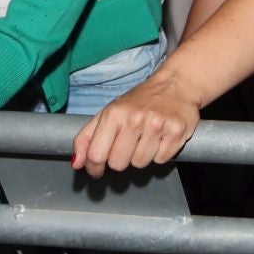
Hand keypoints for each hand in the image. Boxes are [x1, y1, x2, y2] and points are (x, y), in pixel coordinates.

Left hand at [71, 72, 200, 176]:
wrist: (177, 84)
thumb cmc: (141, 100)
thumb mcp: (109, 111)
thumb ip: (87, 137)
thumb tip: (76, 163)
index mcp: (115, 113)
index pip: (96, 154)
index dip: (94, 167)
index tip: (96, 169)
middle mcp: (135, 119)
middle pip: (118, 163)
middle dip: (120, 159)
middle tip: (127, 144)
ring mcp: (157, 125)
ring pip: (140, 164)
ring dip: (141, 156)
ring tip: (146, 138)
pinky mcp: (177, 132)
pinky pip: (161, 160)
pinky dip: (160, 153)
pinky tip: (160, 138)